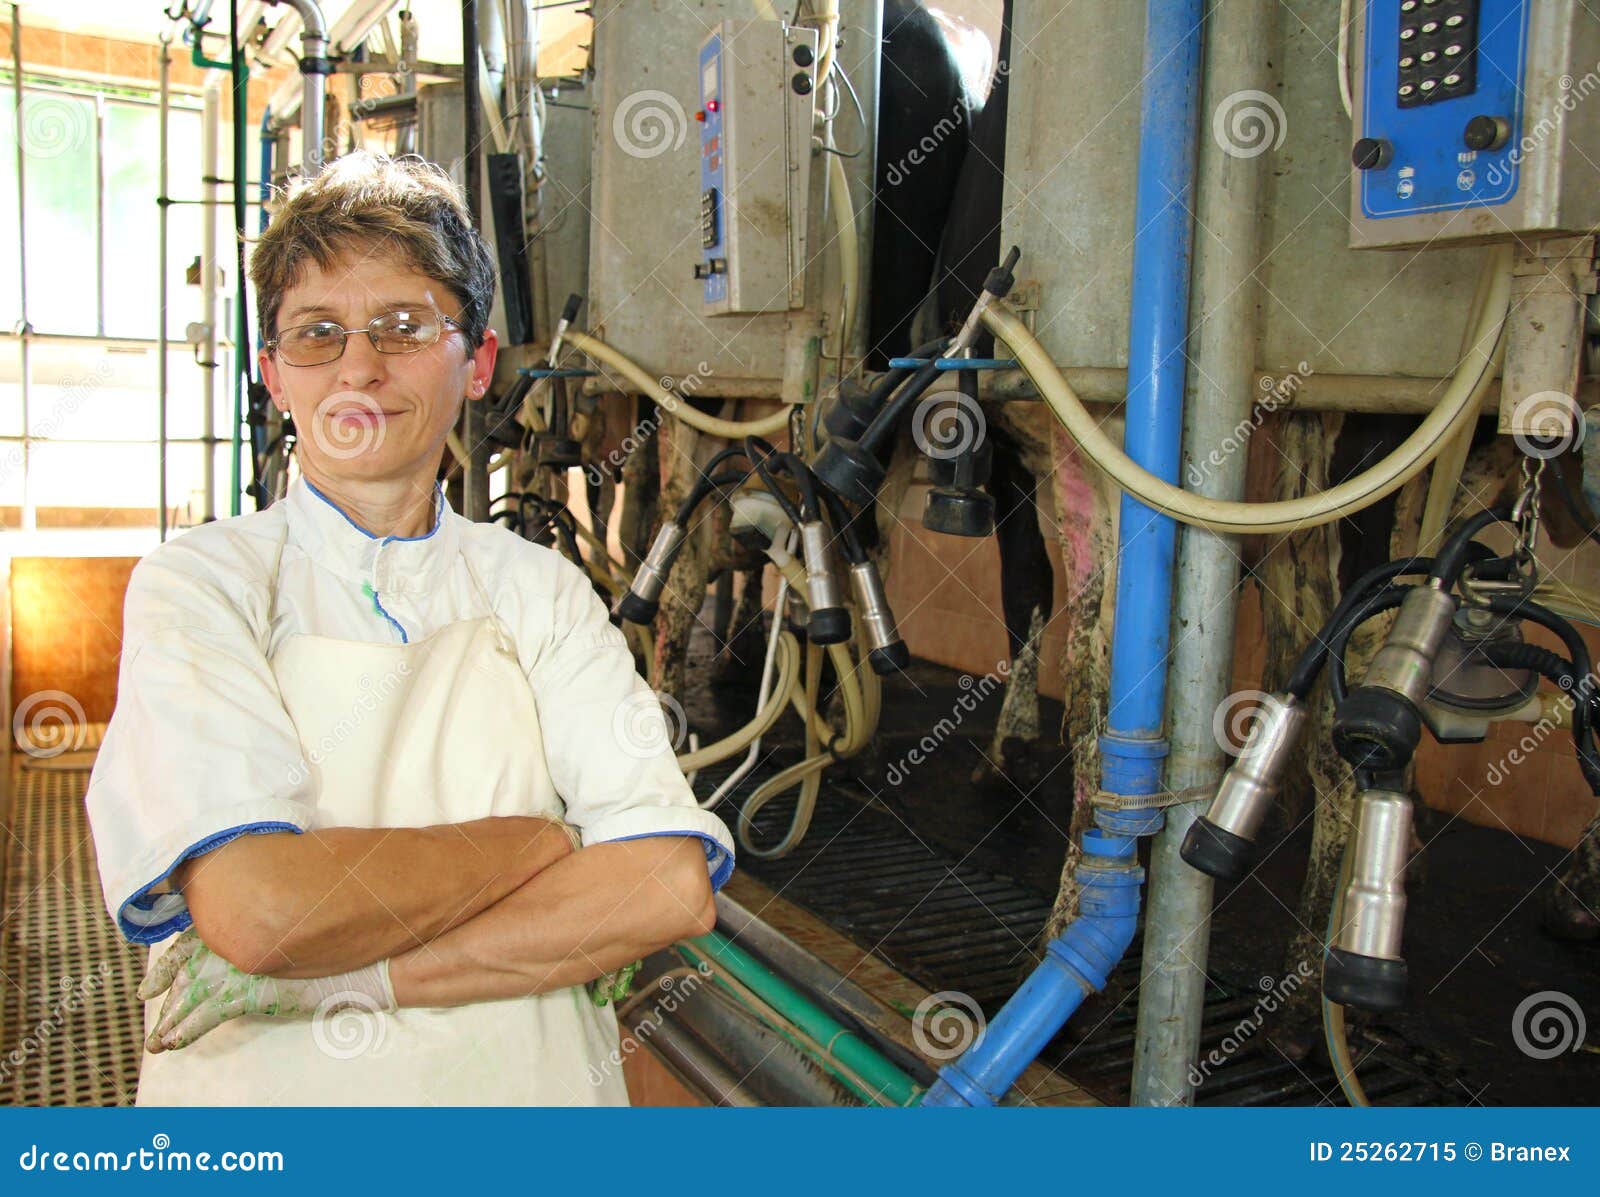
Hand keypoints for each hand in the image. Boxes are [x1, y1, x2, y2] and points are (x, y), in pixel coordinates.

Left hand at [138, 929, 394, 1052]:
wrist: (368, 955)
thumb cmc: (345, 932)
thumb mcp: (305, 919)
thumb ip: (279, 919)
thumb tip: (271, 919)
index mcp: (247, 918)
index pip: (199, 935)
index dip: (175, 953)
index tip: (159, 969)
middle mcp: (239, 939)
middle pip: (188, 963)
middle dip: (165, 984)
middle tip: (145, 998)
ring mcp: (244, 966)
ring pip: (193, 993)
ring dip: (171, 1018)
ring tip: (156, 1039)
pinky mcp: (251, 991)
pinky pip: (209, 1013)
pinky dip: (188, 1028)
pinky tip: (173, 1042)